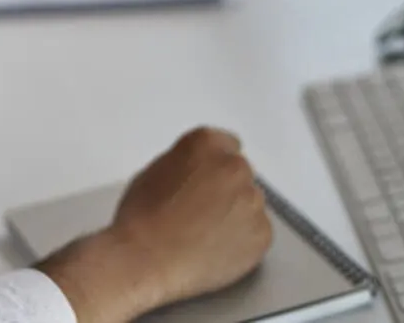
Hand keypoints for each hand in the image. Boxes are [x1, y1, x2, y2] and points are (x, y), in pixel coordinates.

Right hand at [111, 127, 273, 304]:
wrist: (146, 259)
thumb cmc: (141, 219)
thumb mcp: (154, 171)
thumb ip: (185, 163)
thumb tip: (194, 173)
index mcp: (207, 143)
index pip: (227, 144)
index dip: (215, 166)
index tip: (209, 180)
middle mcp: (235, 166)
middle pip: (239, 174)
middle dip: (226, 189)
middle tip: (202, 213)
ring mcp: (252, 200)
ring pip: (249, 204)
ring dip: (235, 215)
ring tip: (205, 236)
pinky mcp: (262, 233)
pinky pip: (257, 233)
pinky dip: (243, 242)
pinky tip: (215, 250)